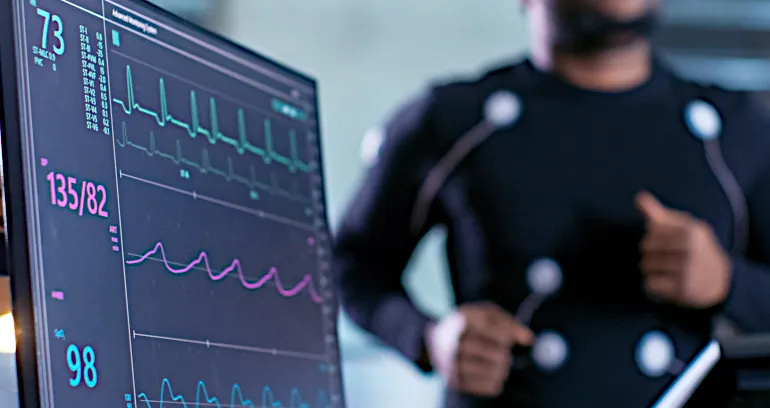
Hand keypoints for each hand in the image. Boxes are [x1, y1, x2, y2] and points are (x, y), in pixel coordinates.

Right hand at [425, 302, 532, 396]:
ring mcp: (451, 361)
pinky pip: (483, 386)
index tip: (507, 339)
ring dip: (501, 370)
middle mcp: (454, 339)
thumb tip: (528, 339)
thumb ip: (509, 322)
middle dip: (504, 355)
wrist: (435, 341)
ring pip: (490, 371)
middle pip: (495, 353)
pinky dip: (493, 383)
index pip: (498, 330)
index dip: (509, 335)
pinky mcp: (453, 379)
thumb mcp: (487, 314)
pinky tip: (493, 376)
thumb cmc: (470, 325)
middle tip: (504, 355)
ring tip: (500, 366)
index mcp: (464, 318)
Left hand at [636, 191, 731, 307]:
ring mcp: (688, 269)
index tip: (666, 242)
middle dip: (649, 253)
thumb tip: (638, 197)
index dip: (653, 236)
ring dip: (650, 269)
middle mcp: (691, 249)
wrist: (720, 280)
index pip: (652, 229)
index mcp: (691, 230)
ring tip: (665, 270)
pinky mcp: (683, 289)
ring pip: (646, 266)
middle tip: (663, 258)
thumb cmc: (694, 248)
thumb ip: (658, 214)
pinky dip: (652, 285)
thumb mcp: (682, 227)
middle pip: (646, 247)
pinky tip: (665, 283)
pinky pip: (650, 284)